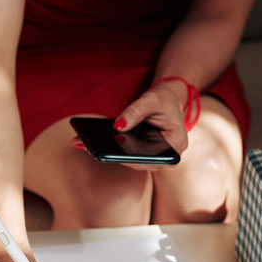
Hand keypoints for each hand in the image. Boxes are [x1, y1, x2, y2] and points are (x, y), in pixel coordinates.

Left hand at [71, 80, 189, 166]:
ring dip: (108, 154)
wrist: (167, 101)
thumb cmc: (163, 100)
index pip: (152, 156)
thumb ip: (135, 111)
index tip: (114, 153)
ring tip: (84, 144)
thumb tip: (117, 127)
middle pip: (138, 162)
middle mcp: (166, 157)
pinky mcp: (143, 157)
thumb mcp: (151, 100)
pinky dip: (110, 150)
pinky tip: (90, 143)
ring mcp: (154, 159)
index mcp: (176, 144)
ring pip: (129, 161)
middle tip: (91, 149)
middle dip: (114, 155)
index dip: (132, 157)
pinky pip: (126, 156)